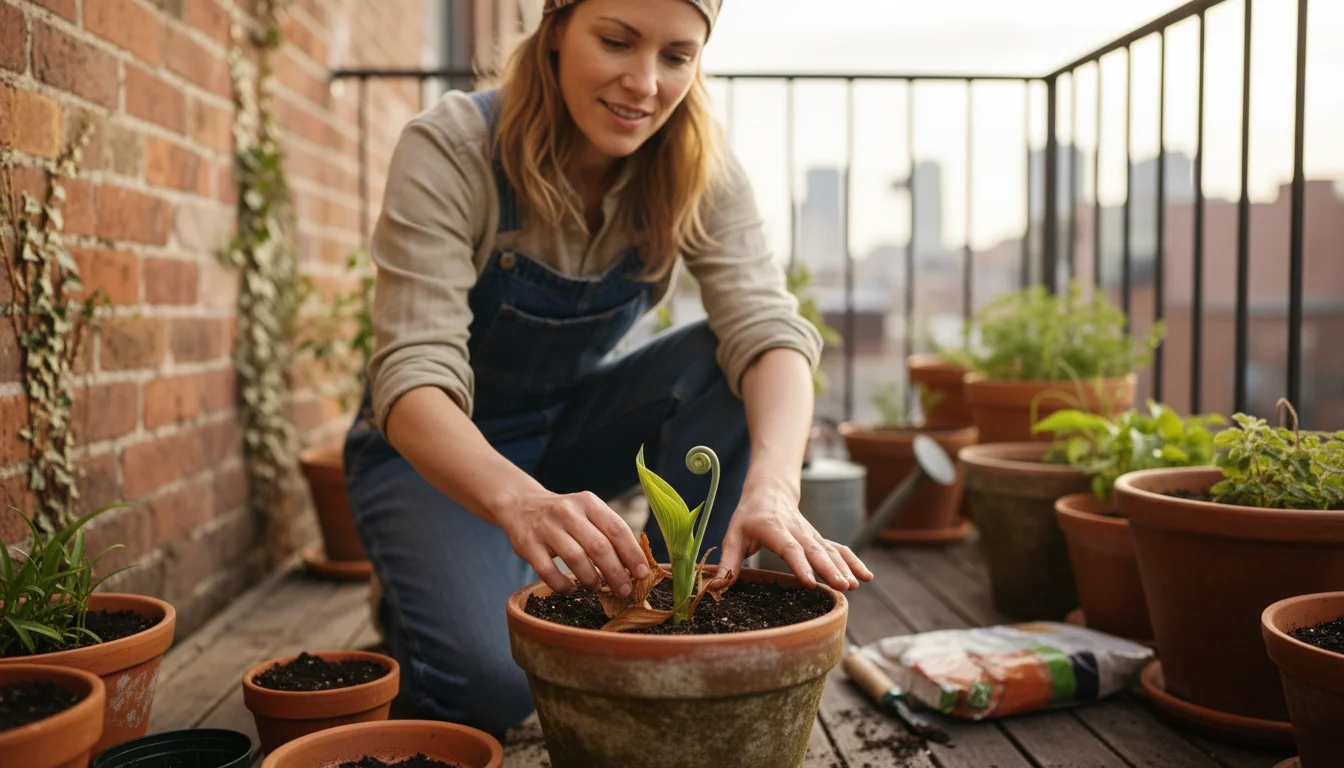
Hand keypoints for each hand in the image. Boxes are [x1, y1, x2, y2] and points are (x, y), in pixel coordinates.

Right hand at [496, 491, 650, 597]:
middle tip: (624, 590)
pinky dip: (562, 584)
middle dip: (616, 572)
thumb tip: (635, 566)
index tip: (642, 573)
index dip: (632, 553)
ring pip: (575, 558)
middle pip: (598, 546)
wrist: (521, 505)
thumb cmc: (565, 516)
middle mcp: (567, 512)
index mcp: (588, 502)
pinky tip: (571, 588)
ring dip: (591, 579)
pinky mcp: (528, 545)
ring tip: (597, 588)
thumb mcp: (587, 513)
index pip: (617, 528)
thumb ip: (608, 533)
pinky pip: (547, 571)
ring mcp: (546, 528)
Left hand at [714, 477, 872, 590]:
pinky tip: (867, 577)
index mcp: (773, 528)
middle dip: (829, 568)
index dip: (800, 564)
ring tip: (854, 585)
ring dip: (844, 567)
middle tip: (842, 586)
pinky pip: (839, 549)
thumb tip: (716, 587)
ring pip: (830, 550)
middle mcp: (796, 530)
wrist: (769, 491)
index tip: (810, 581)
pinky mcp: (818, 539)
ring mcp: (810, 534)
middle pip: (815, 550)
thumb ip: (728, 562)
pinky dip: (854, 561)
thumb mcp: (732, 535)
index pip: (789, 548)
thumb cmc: (748, 517)